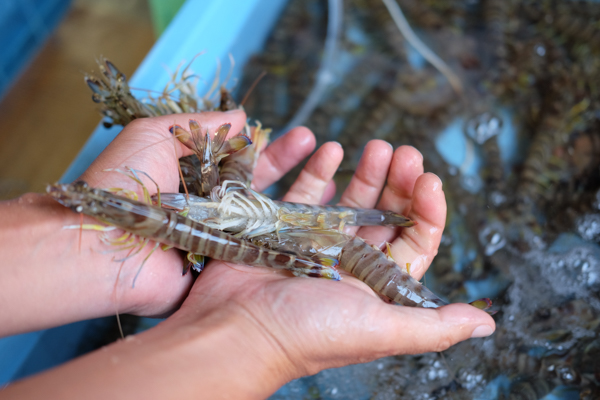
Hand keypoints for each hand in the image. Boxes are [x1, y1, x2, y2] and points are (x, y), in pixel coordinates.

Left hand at [0, 110, 321, 334]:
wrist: (101, 245)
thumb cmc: (123, 184)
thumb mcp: (155, 135)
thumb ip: (201, 125)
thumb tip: (241, 115)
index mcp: (193, 176)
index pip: (243, 160)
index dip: (272, 150)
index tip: (302, 138)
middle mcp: (209, 207)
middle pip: (260, 187)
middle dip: (292, 168)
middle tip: (327, 148)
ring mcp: (218, 238)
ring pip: (266, 218)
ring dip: (299, 201)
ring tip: (333, 181)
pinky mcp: (223, 266)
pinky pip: (260, 251)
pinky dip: (290, 239)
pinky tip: (321, 228)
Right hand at [156, 137, 495, 394]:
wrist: (237, 331)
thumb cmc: (309, 334)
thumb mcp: (380, 329)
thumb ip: (433, 326)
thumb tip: (486, 325)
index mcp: (378, 285)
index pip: (415, 238)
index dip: (427, 207)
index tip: (427, 178)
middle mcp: (351, 263)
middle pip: (384, 212)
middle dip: (397, 180)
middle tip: (403, 150)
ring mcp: (316, 243)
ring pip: (348, 198)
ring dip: (363, 170)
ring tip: (373, 146)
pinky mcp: (282, 228)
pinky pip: (304, 192)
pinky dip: (317, 170)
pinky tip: (328, 151)